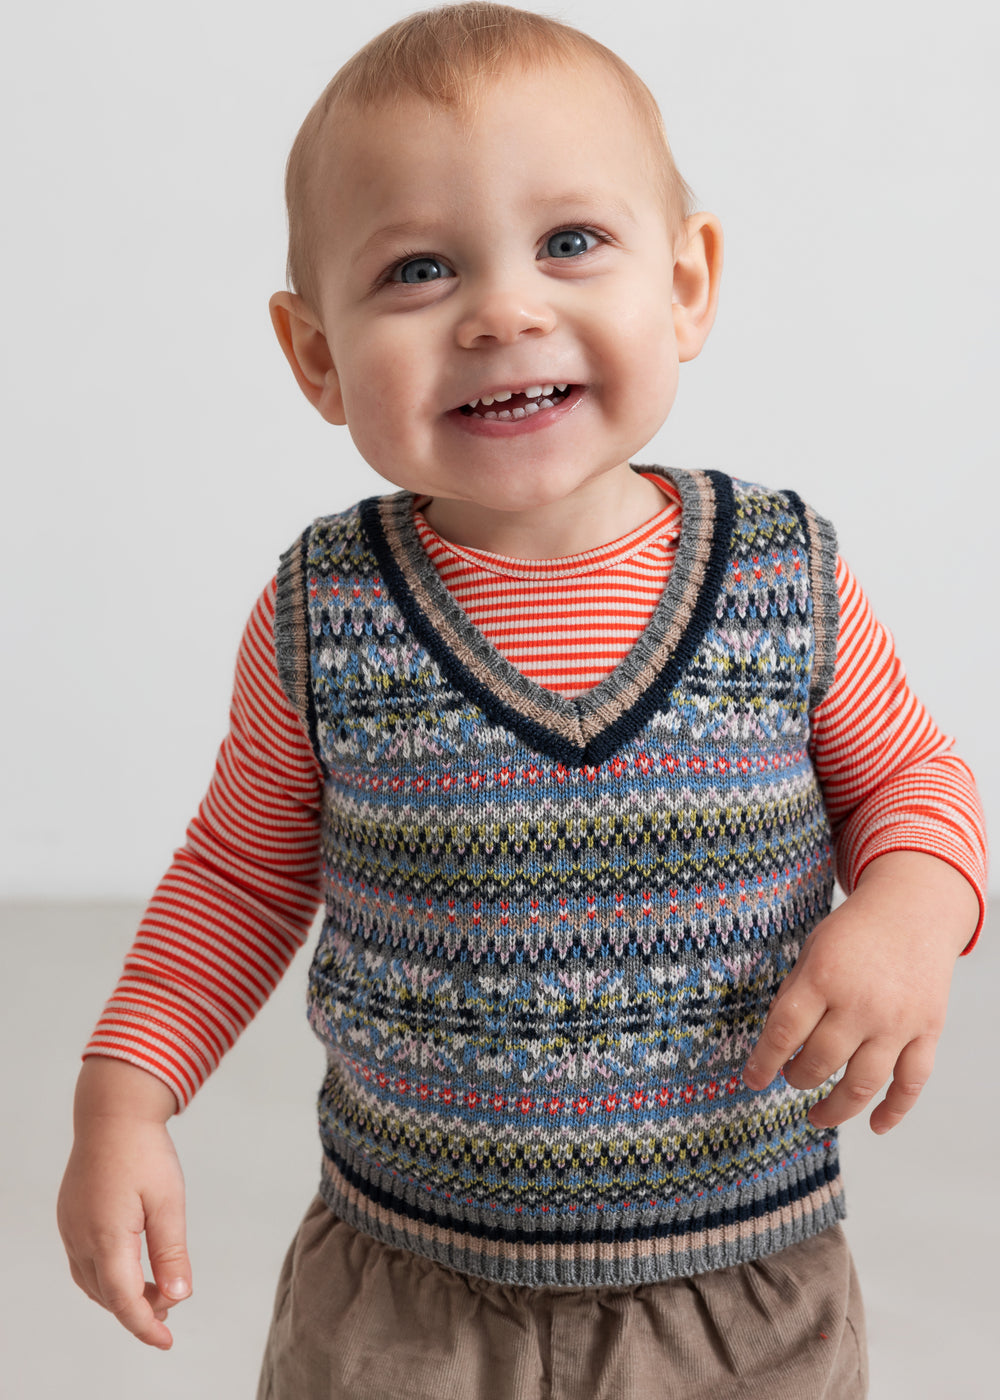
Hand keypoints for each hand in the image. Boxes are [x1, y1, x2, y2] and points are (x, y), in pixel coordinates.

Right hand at [57, 1058, 190, 1348]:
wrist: (112, 1111)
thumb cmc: (144, 1151)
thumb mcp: (168, 1201)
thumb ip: (171, 1252)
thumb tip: (178, 1296)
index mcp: (107, 1235)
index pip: (124, 1300)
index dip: (145, 1326)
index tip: (167, 1342)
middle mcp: (81, 1237)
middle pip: (107, 1295)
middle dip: (138, 1309)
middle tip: (171, 1306)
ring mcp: (70, 1228)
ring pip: (92, 1282)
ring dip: (121, 1294)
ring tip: (155, 1290)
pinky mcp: (69, 1218)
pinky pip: (84, 1262)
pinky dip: (106, 1275)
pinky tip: (129, 1267)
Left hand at [742, 853, 977, 1133]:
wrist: (913, 910)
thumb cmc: (853, 933)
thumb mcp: (812, 950)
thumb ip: (795, 995)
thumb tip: (777, 1045)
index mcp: (823, 977)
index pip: (785, 1032)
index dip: (764, 1062)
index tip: (752, 1079)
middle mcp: (860, 1003)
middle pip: (821, 1062)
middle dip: (798, 1078)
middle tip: (791, 1077)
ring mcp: (896, 1021)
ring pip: (863, 1083)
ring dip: (836, 1108)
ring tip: (816, 1115)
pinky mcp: (926, 1031)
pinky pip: (911, 1082)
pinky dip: (894, 1110)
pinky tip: (876, 1125)